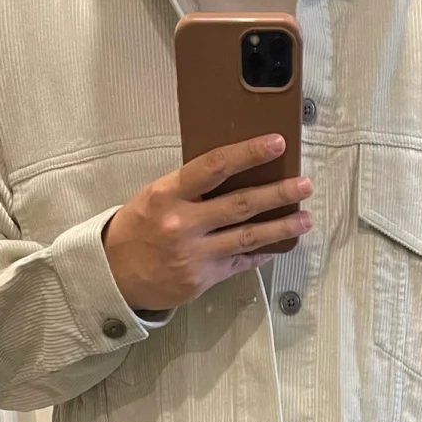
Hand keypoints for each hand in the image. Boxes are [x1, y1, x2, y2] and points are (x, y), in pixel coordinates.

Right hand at [102, 135, 312, 310]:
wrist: (115, 275)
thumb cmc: (138, 229)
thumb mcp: (155, 197)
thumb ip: (190, 187)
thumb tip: (235, 172)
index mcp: (169, 194)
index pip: (214, 166)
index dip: (248, 153)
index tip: (276, 143)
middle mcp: (183, 223)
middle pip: (240, 204)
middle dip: (278, 193)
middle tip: (304, 185)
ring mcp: (195, 254)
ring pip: (248, 237)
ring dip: (281, 227)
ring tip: (306, 219)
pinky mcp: (203, 278)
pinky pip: (240, 262)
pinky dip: (262, 253)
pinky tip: (279, 245)